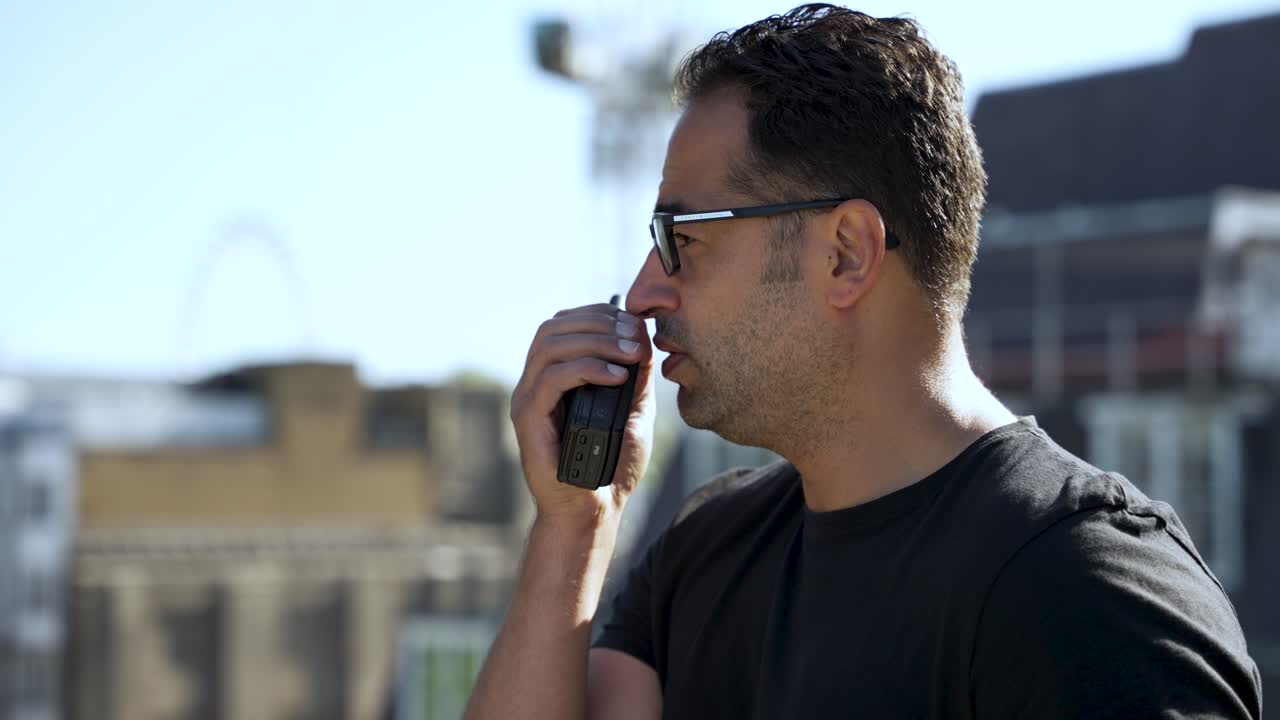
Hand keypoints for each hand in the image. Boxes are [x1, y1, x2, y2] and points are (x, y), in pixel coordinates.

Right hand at [510, 302, 655, 527]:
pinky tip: (617, 377)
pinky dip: (587, 369)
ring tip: (630, 354)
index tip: (634, 323)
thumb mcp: (632, 410)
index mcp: (553, 376)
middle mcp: (534, 383)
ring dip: (596, 341)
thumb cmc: (611, 464)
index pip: (564, 324)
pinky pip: (552, 378)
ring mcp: (528, 399)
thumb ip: (635, 376)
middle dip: (599, 323)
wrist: (595, 510)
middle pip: (554, 327)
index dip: (599, 314)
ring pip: (551, 346)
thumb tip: (643, 336)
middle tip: (635, 336)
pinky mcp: (528, 419)